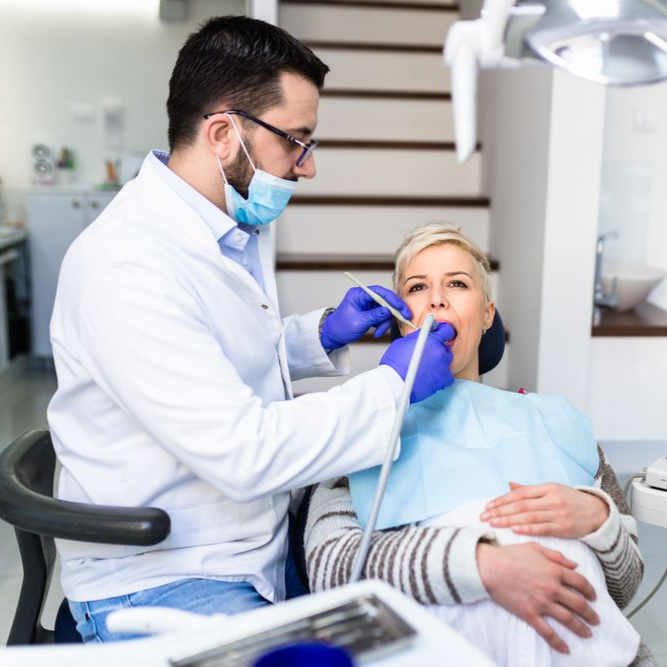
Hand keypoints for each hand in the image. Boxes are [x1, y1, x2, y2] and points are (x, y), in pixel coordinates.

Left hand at [320, 286, 411, 349]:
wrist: (333, 335)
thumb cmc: (340, 327)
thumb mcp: (358, 322)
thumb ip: (374, 316)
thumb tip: (388, 311)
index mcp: (359, 294)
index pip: (380, 292)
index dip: (392, 299)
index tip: (401, 308)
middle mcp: (364, 297)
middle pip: (385, 300)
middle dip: (392, 312)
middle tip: (403, 318)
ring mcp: (368, 304)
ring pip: (385, 310)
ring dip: (385, 322)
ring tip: (378, 332)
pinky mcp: (370, 312)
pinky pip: (382, 316)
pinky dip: (382, 325)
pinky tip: (377, 332)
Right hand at [380, 322, 454, 402]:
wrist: (395, 382)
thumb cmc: (395, 363)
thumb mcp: (404, 341)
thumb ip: (419, 337)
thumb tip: (423, 335)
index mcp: (431, 339)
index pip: (446, 331)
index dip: (442, 333)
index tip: (440, 337)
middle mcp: (440, 351)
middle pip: (446, 348)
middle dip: (438, 350)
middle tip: (428, 356)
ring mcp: (443, 365)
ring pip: (447, 362)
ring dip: (439, 364)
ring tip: (426, 369)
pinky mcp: (444, 379)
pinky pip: (448, 377)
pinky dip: (441, 377)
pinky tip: (430, 377)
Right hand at [477, 541, 598, 653]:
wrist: (489, 567)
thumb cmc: (510, 554)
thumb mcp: (534, 548)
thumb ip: (556, 556)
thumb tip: (575, 565)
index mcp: (554, 570)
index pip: (580, 582)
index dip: (590, 591)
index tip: (594, 597)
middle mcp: (552, 588)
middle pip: (578, 603)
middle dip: (590, 613)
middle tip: (596, 619)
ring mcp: (541, 602)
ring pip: (568, 619)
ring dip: (581, 628)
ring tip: (588, 633)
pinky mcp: (530, 614)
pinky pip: (548, 632)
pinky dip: (558, 642)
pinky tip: (566, 649)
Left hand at [480, 482, 609, 538]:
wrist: (597, 513)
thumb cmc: (570, 500)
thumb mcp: (552, 490)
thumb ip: (530, 490)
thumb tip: (509, 484)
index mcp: (547, 488)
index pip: (520, 493)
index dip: (502, 499)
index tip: (488, 506)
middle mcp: (551, 499)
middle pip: (521, 505)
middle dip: (500, 511)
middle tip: (484, 516)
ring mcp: (558, 513)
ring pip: (529, 516)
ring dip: (509, 520)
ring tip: (494, 523)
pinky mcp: (564, 528)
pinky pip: (542, 528)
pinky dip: (527, 529)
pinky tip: (514, 529)